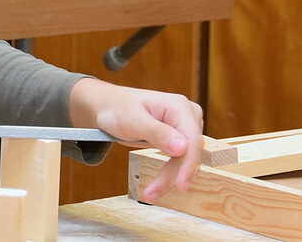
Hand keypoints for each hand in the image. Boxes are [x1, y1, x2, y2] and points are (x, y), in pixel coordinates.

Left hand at [69, 78, 203, 203]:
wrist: (108, 107)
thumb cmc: (118, 108)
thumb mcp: (133, 120)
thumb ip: (157, 132)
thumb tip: (182, 147)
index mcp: (180, 107)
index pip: (192, 140)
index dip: (189, 164)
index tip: (181, 185)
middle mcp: (187, 117)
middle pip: (189, 153)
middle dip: (173, 176)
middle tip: (152, 194)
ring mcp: (183, 128)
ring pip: (184, 160)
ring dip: (169, 178)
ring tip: (150, 194)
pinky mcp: (177, 139)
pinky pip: (178, 161)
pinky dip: (168, 174)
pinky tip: (156, 186)